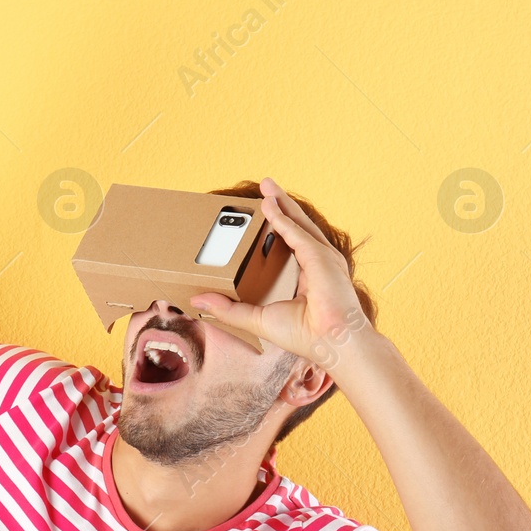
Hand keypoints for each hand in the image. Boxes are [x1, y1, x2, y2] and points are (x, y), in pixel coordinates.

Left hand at [189, 177, 371, 366]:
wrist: (333, 343)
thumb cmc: (305, 336)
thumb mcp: (256, 320)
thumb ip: (229, 309)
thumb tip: (197, 301)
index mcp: (310, 276)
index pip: (293, 244)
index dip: (280, 226)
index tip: (266, 212)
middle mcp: (319, 263)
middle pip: (297, 227)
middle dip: (281, 205)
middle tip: (266, 188)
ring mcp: (323, 258)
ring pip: (298, 223)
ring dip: (282, 204)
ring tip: (267, 187)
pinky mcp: (320, 258)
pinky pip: (296, 233)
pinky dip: (282, 218)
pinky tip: (269, 206)